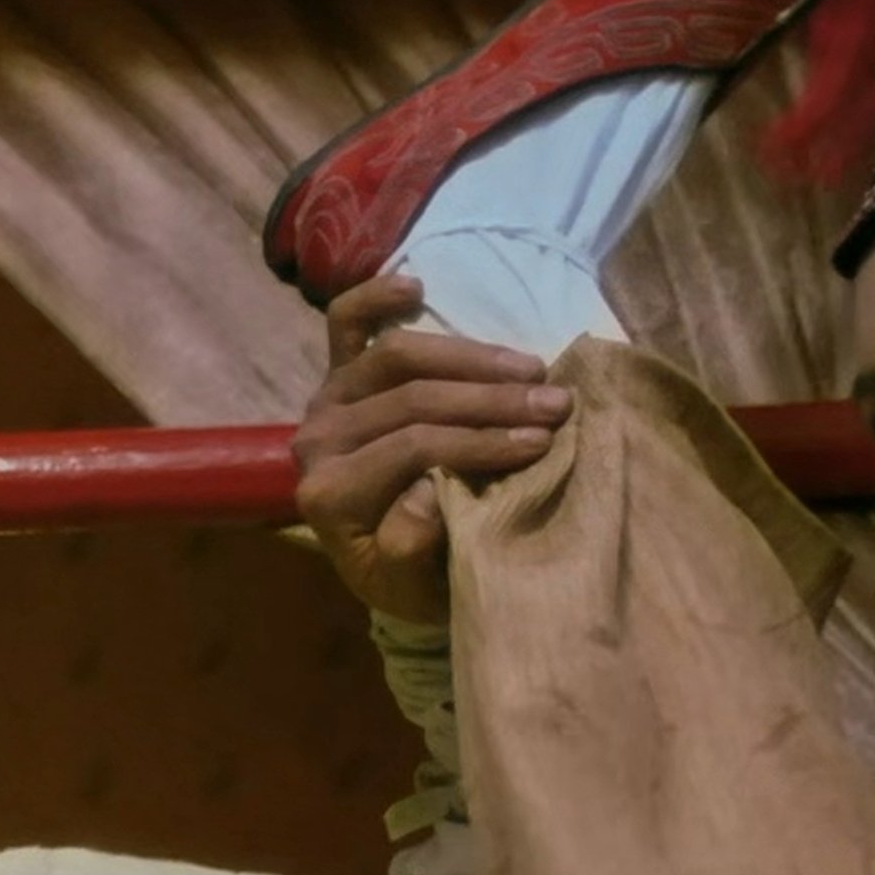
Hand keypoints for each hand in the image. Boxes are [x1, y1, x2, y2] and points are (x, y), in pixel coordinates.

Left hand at [291, 273, 570, 625]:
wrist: (393, 571)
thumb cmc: (414, 580)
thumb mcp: (416, 589)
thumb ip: (411, 547)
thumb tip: (429, 490)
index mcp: (329, 495)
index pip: (410, 449)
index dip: (479, 441)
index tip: (543, 443)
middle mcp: (317, 441)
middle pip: (407, 399)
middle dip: (489, 400)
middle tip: (556, 402)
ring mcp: (326, 400)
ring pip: (392, 356)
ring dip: (468, 356)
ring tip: (531, 365)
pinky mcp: (336, 374)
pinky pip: (345, 323)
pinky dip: (376, 298)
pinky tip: (417, 286)